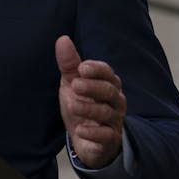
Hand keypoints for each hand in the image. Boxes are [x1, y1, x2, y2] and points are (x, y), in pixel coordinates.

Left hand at [56, 35, 125, 168]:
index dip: (96, 70)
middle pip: (110, 91)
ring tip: (72, 105)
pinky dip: (93, 133)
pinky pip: (106, 136)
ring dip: (89, 109)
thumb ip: (69, 64)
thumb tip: (62, 39)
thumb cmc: (82, 105)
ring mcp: (114, 121)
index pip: (108, 73)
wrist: (85, 139)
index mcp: (108, 84)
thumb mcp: (72, 84)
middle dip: (93, 87)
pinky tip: (80, 130)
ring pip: (107, 113)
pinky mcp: (110, 139)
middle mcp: (115, 101)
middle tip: (75, 85)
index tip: (81, 68)